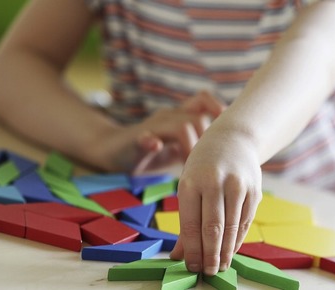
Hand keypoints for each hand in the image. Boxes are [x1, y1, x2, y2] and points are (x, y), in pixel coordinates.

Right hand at [97, 91, 225, 174]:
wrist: (108, 151)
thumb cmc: (148, 152)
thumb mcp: (176, 149)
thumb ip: (196, 145)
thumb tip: (226, 153)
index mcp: (179, 117)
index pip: (204, 101)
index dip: (218, 111)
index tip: (226, 133)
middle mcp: (167, 117)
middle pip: (199, 117)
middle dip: (206, 140)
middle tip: (204, 163)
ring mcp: (151, 126)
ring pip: (180, 126)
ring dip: (190, 146)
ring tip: (188, 166)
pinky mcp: (134, 140)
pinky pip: (144, 137)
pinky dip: (151, 141)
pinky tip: (155, 147)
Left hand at [169, 130, 262, 275]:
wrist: (234, 139)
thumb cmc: (205, 166)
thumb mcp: (189, 186)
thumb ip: (186, 222)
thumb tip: (179, 256)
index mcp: (191, 182)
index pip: (191, 224)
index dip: (192, 249)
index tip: (192, 267)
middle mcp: (214, 182)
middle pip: (213, 228)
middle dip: (210, 255)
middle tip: (208, 272)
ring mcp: (237, 185)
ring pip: (232, 227)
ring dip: (225, 251)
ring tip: (220, 267)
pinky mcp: (254, 190)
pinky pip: (245, 221)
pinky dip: (238, 239)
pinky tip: (231, 250)